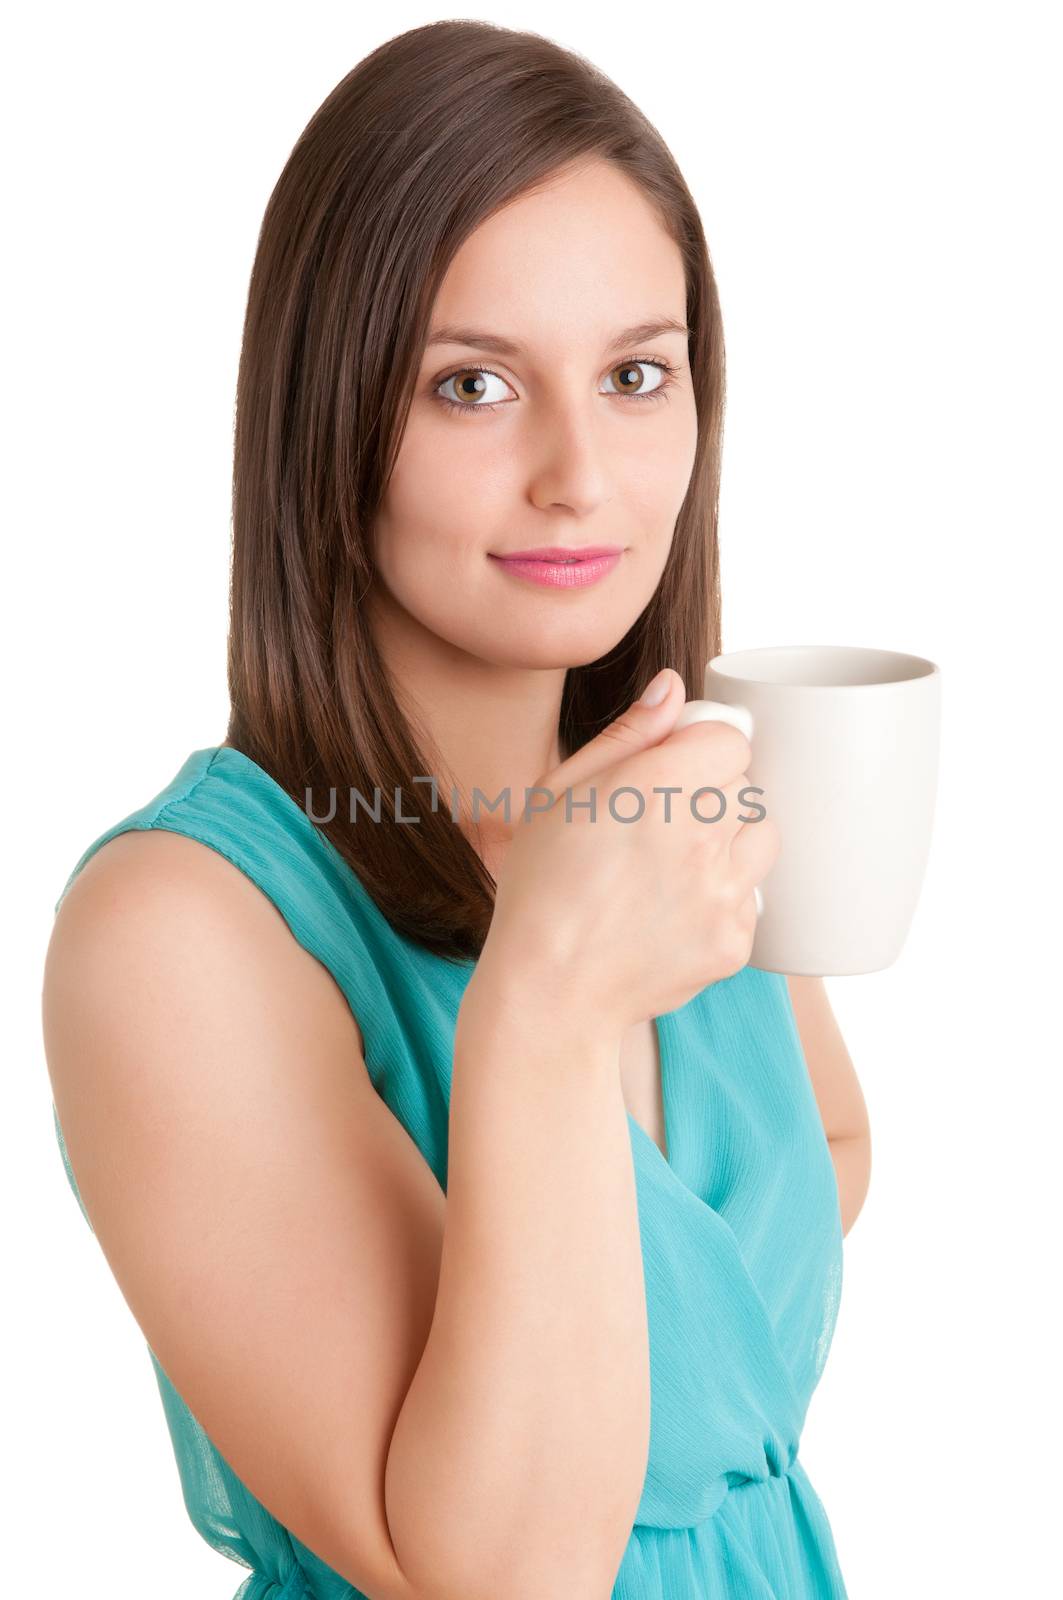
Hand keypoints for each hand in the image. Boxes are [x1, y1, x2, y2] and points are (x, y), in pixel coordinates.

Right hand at [481, 669, 779, 1033]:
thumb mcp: (560, 793)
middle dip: (710, 797)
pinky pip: (751, 899)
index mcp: (657, 786)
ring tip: (670, 870)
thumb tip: (672, 687)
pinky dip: (721, 902)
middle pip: (746, 787)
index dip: (700, 751)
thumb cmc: (542, 886)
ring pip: (761, 839)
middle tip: (656, 831)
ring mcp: (724, 892)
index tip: (671, 773)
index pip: (732, 739)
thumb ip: (628, 734)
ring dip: (727, 846)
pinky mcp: (735, 940)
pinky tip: (670, 913)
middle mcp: (701, 835)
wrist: (549, 990)